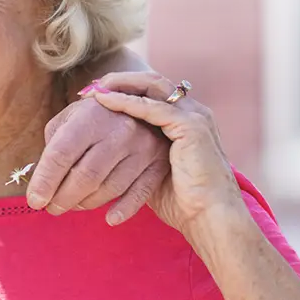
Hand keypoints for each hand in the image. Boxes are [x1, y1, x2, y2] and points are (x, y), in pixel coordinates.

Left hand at [27, 83, 169, 222]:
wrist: (144, 101)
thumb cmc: (97, 114)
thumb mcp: (71, 116)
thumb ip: (55, 143)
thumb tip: (42, 181)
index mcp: (90, 117)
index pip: (61, 154)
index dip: (44, 182)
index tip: (34, 201)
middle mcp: (119, 131)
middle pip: (85, 177)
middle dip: (62, 199)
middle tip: (51, 208)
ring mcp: (142, 148)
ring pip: (109, 189)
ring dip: (85, 204)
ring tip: (72, 206)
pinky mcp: (158, 163)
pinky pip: (140, 194)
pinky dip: (123, 210)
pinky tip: (109, 218)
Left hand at [89, 72, 243, 237]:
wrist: (210, 219)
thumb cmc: (180, 201)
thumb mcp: (150, 170)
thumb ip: (134, 155)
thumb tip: (97, 154)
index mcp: (185, 121)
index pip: (152, 92)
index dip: (122, 89)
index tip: (92, 95)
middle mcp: (192, 113)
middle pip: (151, 82)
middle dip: (119, 80)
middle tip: (89, 87)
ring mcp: (194, 117)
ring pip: (152, 86)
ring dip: (120, 84)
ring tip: (93, 89)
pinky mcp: (191, 127)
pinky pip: (152, 107)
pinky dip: (125, 101)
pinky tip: (103, 101)